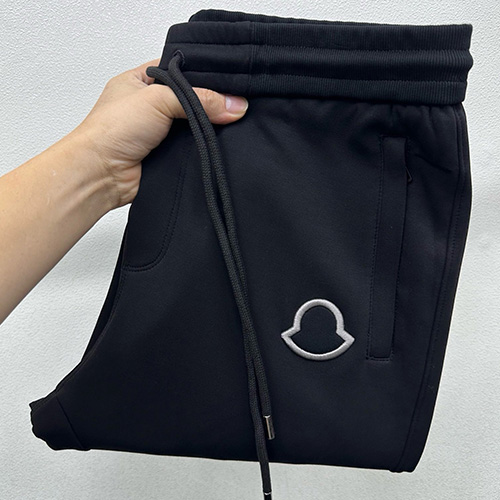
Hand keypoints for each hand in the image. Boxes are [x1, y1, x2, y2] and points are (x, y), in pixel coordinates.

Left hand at [74, 58, 248, 208]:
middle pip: (191, 98)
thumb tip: (235, 105)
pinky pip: (192, 146)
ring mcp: (159, 130)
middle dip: (210, 103)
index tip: (231, 80)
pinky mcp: (166, 153)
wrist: (101, 174)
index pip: (182, 69)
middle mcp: (151, 104)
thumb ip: (199, 99)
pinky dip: (203, 146)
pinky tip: (219, 144)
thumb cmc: (112, 130)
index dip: (205, 74)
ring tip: (233, 123)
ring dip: (207, 127)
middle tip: (235, 103)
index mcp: (142, 79)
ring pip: (194, 124)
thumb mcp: (158, 99)